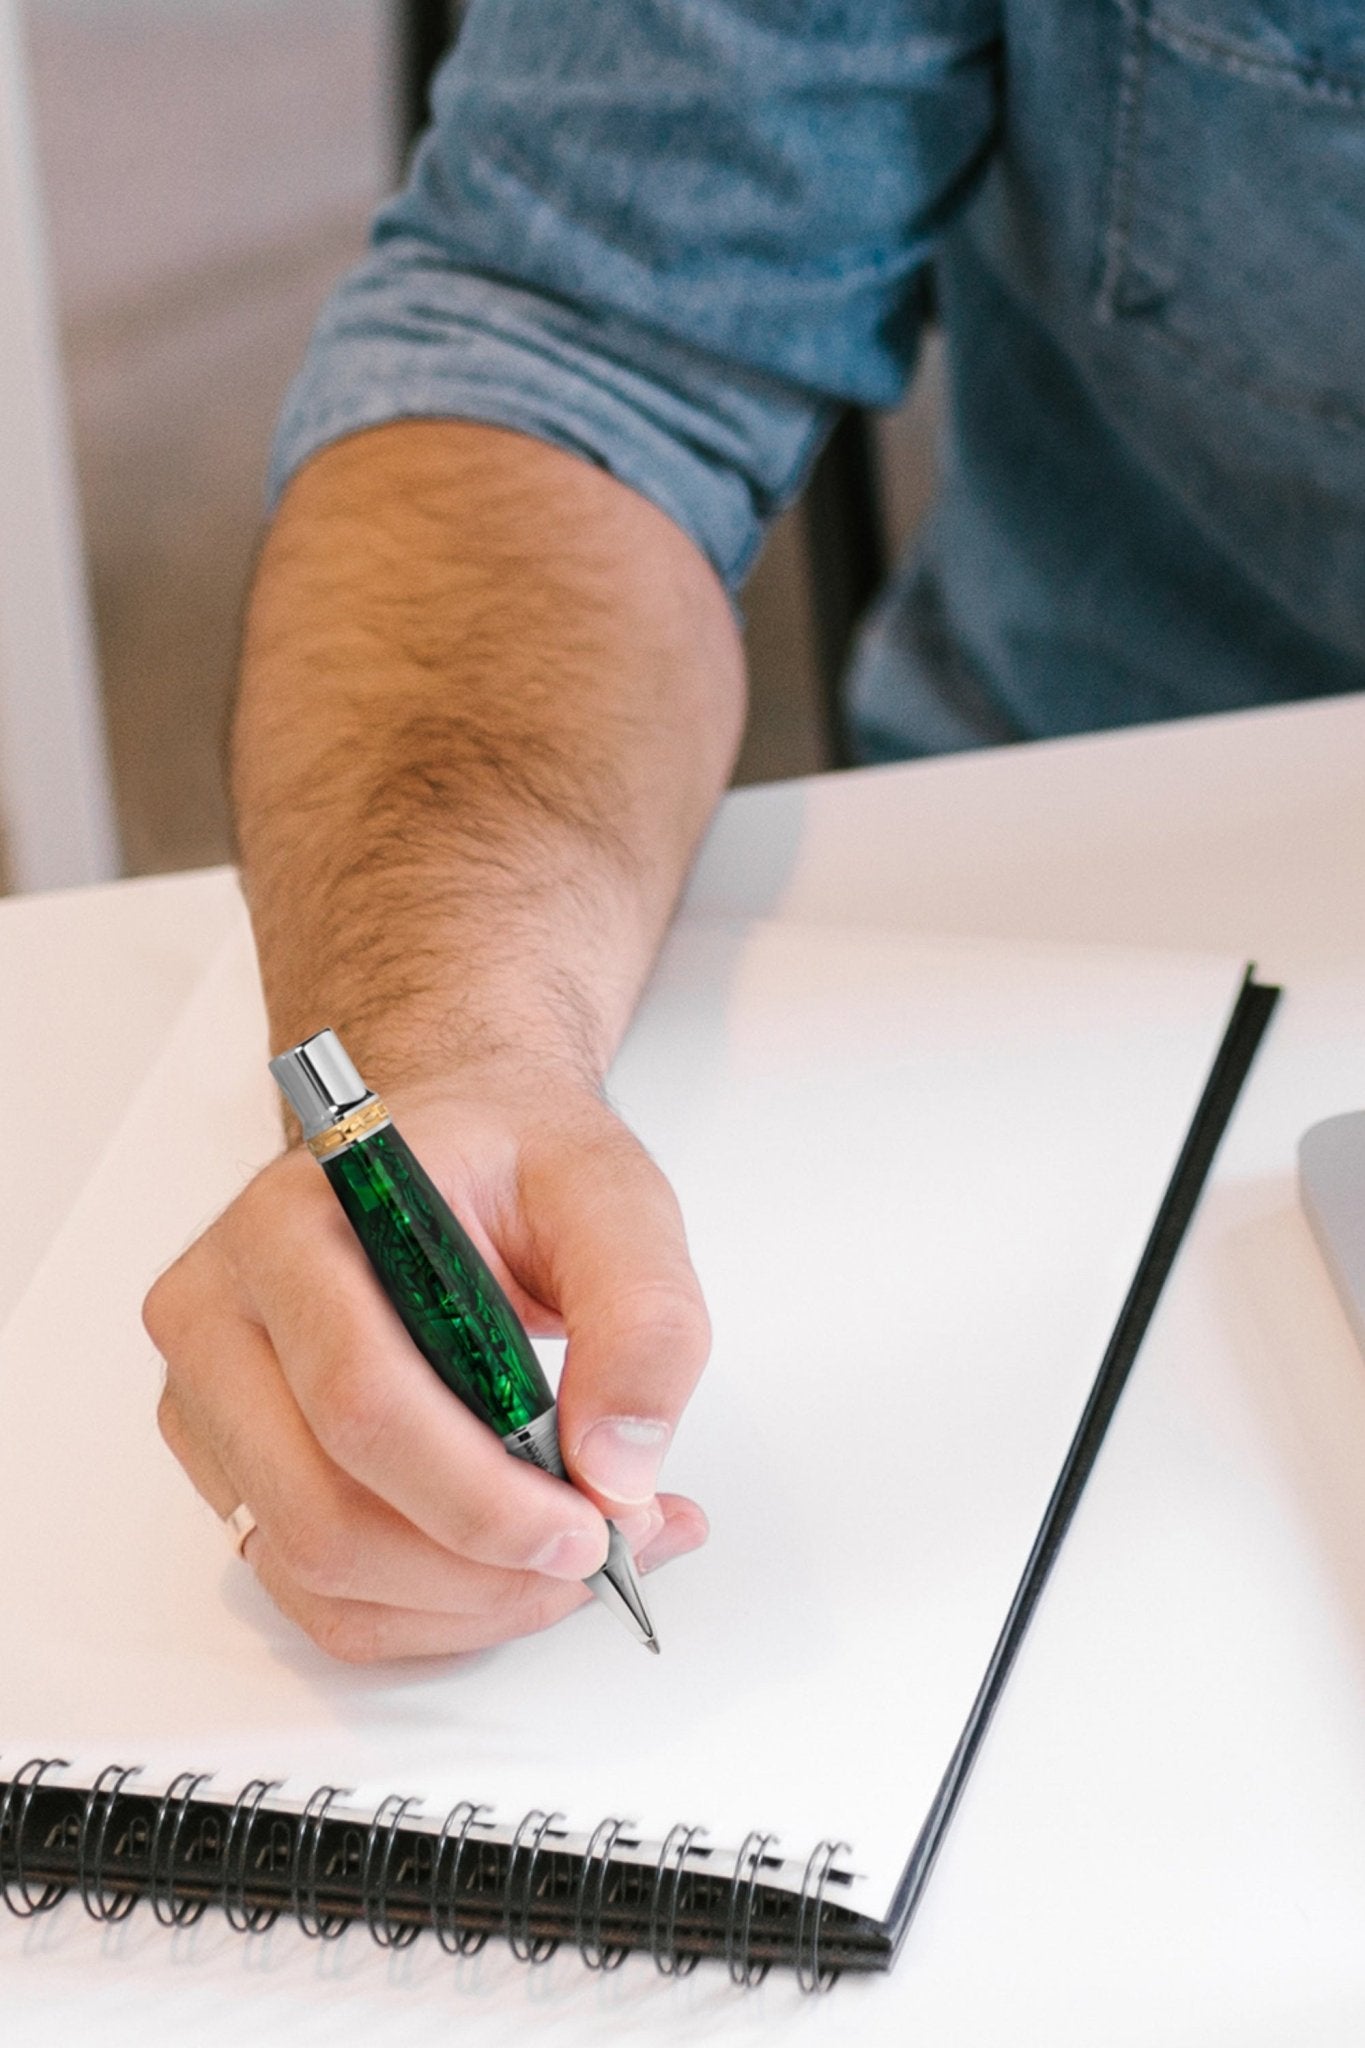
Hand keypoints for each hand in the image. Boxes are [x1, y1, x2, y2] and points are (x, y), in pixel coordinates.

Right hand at [144, 1075, 709, 1660]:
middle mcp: (221, 1314)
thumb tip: (618, 1470)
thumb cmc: (514, 1158)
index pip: (360, 1399)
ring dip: (460, 1601)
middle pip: (322, 1511)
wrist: (456, 1135)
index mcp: (293, 1225)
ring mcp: (211, 1399)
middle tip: (602, 1553)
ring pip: (313, 1570)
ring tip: (575, 1558)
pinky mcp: (233, 1464)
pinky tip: (511, 1569)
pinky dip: (425, 1609)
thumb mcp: (612, 1195)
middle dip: (479, 1567)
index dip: (479, 1496)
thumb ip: (641, 1319)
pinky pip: (314, 1589)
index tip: (594, 1528)